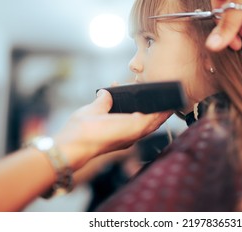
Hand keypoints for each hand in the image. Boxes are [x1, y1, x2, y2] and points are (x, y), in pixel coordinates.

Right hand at [54, 89, 170, 169]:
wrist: (71, 150)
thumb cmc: (83, 131)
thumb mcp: (95, 109)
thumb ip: (104, 100)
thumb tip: (107, 92)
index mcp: (132, 127)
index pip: (154, 117)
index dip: (163, 109)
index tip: (171, 101)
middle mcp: (132, 136)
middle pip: (152, 124)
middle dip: (160, 114)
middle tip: (167, 103)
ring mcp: (125, 141)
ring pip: (144, 129)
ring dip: (150, 119)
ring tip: (153, 108)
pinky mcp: (118, 144)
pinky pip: (133, 131)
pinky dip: (137, 122)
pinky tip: (131, 114)